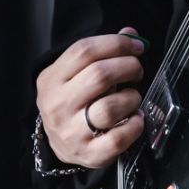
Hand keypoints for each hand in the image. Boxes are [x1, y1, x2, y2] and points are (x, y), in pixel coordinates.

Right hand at [35, 26, 146, 166]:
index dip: (117, 44)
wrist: (59, 143)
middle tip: (137, 70)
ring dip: (132, 97)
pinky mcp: (88, 153)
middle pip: (100, 75)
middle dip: (128, 67)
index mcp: (52, 79)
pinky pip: (118, 138)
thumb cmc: (73, 101)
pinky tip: (136, 118)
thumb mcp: (77, 73)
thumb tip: (130, 34)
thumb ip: (101, 52)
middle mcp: (58, 105)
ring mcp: (71, 132)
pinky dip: (135, 125)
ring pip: (110, 107)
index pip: (84, 51)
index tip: (136, 47)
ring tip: (133, 97)